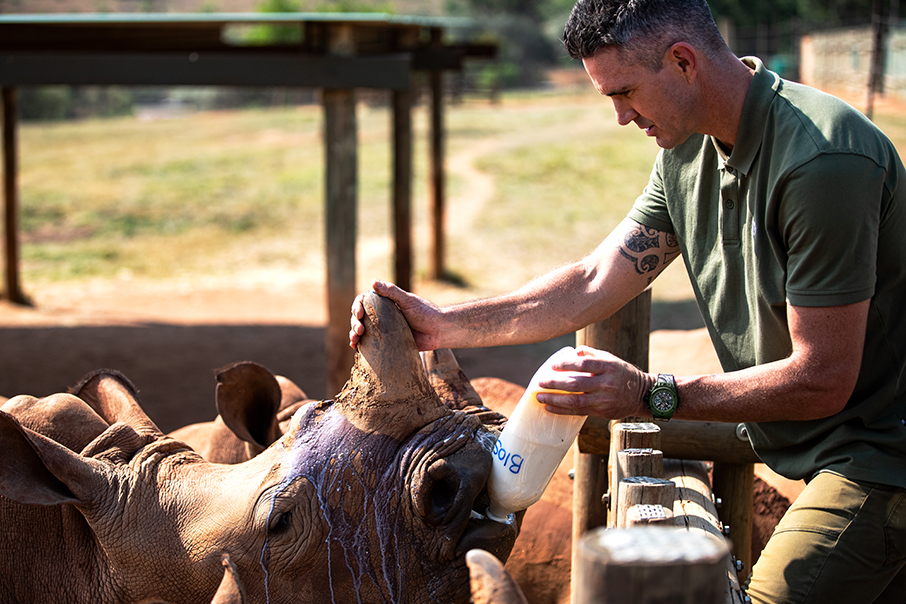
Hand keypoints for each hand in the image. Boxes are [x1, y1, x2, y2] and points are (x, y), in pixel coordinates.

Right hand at [349, 280, 443, 350]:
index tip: (359, 313)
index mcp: (385, 303)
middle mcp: (382, 315)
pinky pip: (370, 343)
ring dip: (354, 333)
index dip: (357, 306)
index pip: (364, 302)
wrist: (438, 331)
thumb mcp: (408, 300)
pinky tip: (355, 347)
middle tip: (359, 329)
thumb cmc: (426, 313)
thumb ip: (392, 291)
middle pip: (360, 316)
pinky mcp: (387, 343)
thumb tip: (373, 282)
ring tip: (355, 340)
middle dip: (354, 322)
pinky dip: (360, 344)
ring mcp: (383, 329)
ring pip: (362, 330)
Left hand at [534, 346, 654, 418]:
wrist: (642, 395)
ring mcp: (604, 399)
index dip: (566, 364)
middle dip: (555, 383)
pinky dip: (562, 410)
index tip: (552, 365)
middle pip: (576, 384)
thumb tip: (572, 352)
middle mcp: (606, 383)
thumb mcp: (611, 359)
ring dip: (555, 399)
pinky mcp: (601, 412)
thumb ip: (592, 354)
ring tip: (539, 397)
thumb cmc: (622, 373)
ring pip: (575, 401)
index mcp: (608, 367)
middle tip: (540, 382)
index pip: (584, 364)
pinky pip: (578, 412)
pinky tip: (549, 407)